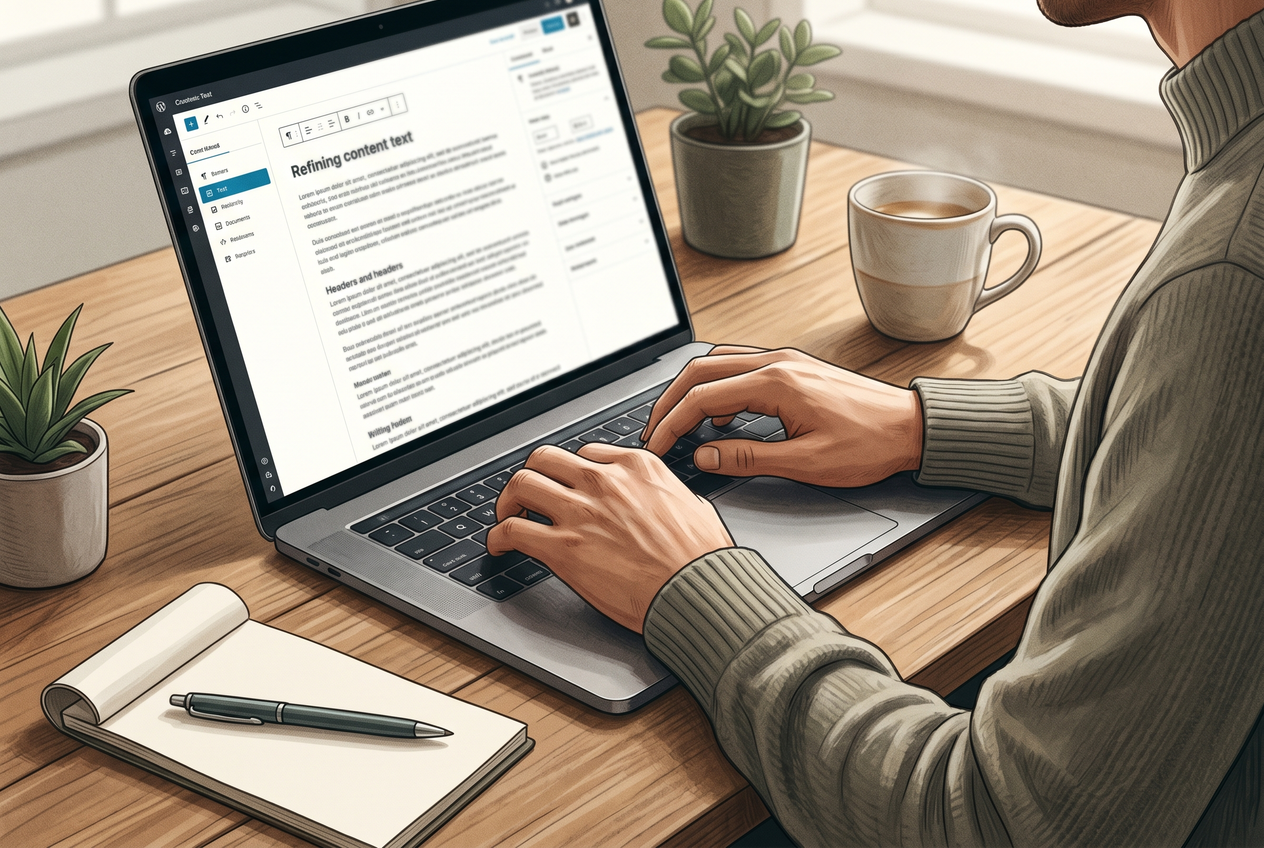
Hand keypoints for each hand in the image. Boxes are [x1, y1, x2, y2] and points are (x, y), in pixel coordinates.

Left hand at [487, 443, 733, 632]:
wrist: (697, 590)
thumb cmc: (701, 558)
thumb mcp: (694, 506)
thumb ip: (671, 496)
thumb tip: (675, 503)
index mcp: (636, 467)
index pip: (586, 455)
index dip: (571, 473)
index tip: (567, 487)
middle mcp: (603, 481)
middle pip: (545, 459)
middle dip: (533, 476)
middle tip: (528, 497)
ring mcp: (580, 512)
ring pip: (521, 484)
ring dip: (508, 501)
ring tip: (507, 517)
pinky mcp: (563, 548)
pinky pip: (513, 531)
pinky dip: (497, 537)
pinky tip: (499, 546)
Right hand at [642, 346, 923, 487]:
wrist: (912, 427)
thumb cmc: (870, 444)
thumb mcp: (807, 463)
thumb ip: (749, 458)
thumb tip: (706, 455)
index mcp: (777, 383)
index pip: (703, 398)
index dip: (671, 423)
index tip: (656, 446)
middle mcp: (777, 362)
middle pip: (701, 370)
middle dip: (670, 401)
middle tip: (654, 432)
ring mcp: (786, 361)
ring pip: (719, 363)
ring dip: (692, 390)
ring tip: (679, 422)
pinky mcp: (794, 368)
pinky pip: (741, 367)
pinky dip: (718, 387)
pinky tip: (722, 417)